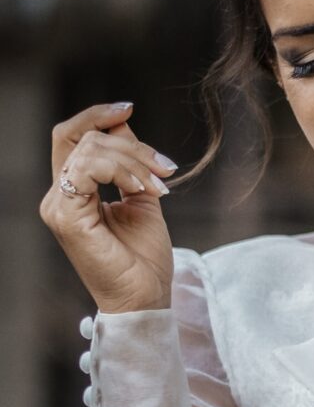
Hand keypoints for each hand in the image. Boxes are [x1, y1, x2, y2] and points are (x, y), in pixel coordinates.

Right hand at [40, 102, 178, 313]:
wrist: (147, 297)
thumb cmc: (143, 258)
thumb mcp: (141, 196)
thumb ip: (129, 162)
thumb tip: (123, 121)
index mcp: (72, 192)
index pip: (71, 137)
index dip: (96, 116)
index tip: (128, 108)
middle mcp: (57, 197)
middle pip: (80, 136)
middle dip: (129, 142)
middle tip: (163, 167)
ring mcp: (58, 207)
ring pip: (89, 149)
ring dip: (134, 160)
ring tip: (159, 186)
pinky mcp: (66, 217)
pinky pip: (88, 169)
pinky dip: (122, 170)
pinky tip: (144, 190)